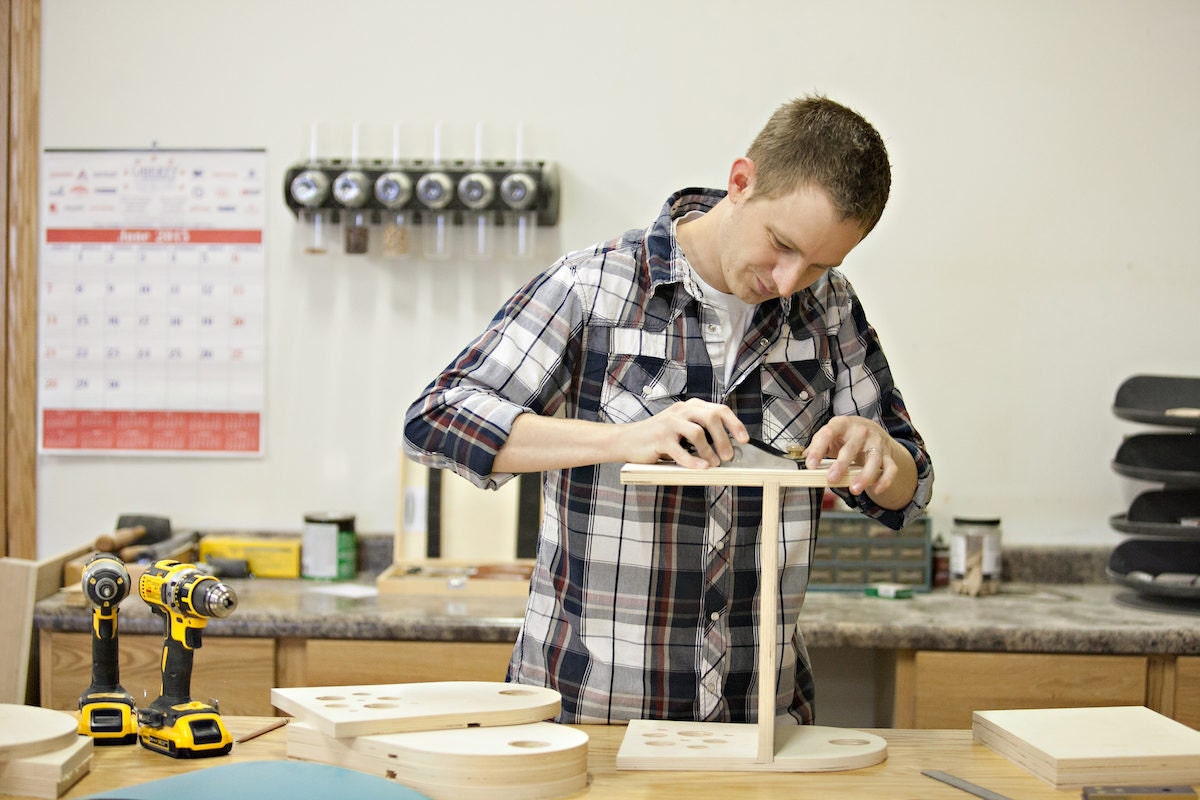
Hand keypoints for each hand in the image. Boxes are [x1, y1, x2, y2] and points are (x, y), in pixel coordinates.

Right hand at [625, 398, 748, 468]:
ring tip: (713, 464)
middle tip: (729, 456)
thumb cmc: (658, 437)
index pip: (719, 409)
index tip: (744, 439)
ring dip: (709, 451)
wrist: (627, 440)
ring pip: (697, 433)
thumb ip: (701, 431)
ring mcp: (669, 424)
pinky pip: (680, 451)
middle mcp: (680, 411)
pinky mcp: (659, 438)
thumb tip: (727, 447)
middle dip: (724, 438)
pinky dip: (692, 461)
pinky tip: (701, 468)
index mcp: (689, 407)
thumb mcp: (681, 428)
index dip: (734, 424)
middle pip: (711, 417)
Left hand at [804, 416, 899, 496]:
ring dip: (865, 475)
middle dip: (841, 464)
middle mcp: (861, 431)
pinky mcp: (888, 454)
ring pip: (874, 459)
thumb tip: (804, 458)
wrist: (871, 429)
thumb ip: (817, 446)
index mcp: (842, 424)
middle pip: (852, 447)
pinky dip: (885, 480)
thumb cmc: (845, 436)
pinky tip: (876, 490)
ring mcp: (876, 443)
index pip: (828, 434)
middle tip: (831, 479)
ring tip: (854, 490)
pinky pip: (890, 468)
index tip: (810, 465)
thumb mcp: (830, 435)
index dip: (818, 449)